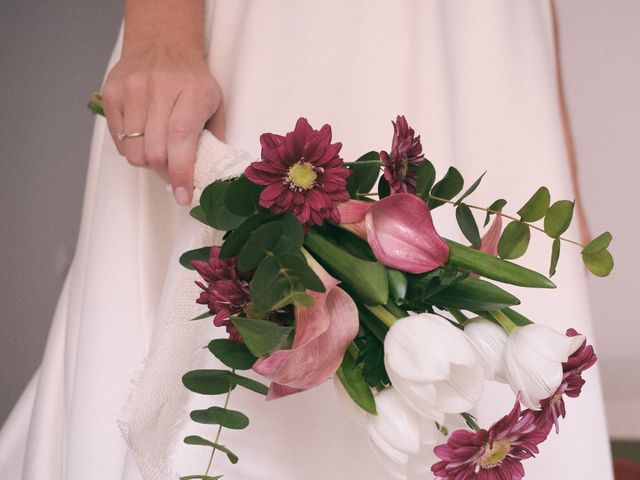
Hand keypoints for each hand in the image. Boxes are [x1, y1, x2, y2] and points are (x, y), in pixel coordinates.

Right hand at [102, 44, 223, 205]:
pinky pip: (118, 140)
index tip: (184, 196)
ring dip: (147, 162)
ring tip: (159, 152)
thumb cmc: (193, 79)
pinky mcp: (112, 94)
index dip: (181, 173)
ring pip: (133, 150)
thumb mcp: (215, 102)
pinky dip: (131, 148)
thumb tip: (210, 175)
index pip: (181, 140)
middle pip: (155, 151)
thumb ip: (214, 137)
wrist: (162, 42)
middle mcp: (158, 89)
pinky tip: (143, 137)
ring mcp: (131, 90)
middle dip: (165, 172)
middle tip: (173, 172)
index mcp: (191, 92)